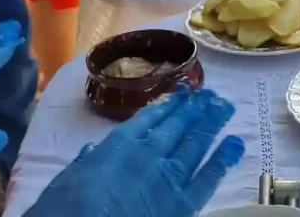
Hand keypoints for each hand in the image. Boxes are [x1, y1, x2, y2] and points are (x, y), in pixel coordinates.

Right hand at [24, 87, 243, 216]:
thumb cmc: (64, 211)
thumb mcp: (64, 184)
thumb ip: (83, 166)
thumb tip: (90, 152)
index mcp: (119, 146)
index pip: (149, 118)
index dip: (168, 105)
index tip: (180, 94)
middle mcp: (149, 154)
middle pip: (177, 126)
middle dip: (193, 109)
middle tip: (209, 95)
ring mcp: (168, 179)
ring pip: (195, 144)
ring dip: (210, 123)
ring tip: (224, 107)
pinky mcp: (182, 206)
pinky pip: (208, 178)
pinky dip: (223, 159)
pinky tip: (235, 143)